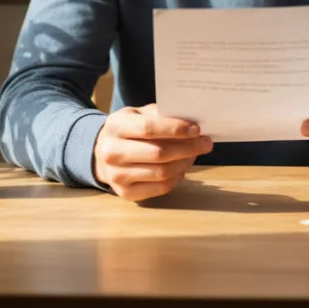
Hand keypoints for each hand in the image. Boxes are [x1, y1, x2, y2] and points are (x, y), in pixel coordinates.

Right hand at [93, 103, 213, 201]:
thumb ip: (160, 115)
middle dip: (187, 148)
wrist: (102, 154)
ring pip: (162, 172)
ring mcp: (117, 175)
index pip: (149, 128)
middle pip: (158, 153)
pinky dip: (177, 177)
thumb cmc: (128, 130)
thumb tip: (191, 122)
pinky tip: (182, 167)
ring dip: (185, 163)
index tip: (196, 129)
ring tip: (194, 154)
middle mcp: (112, 152)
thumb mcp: (137, 114)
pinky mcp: (125, 193)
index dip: (175, 129)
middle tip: (206, 143)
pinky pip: (160, 187)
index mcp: (116, 126)